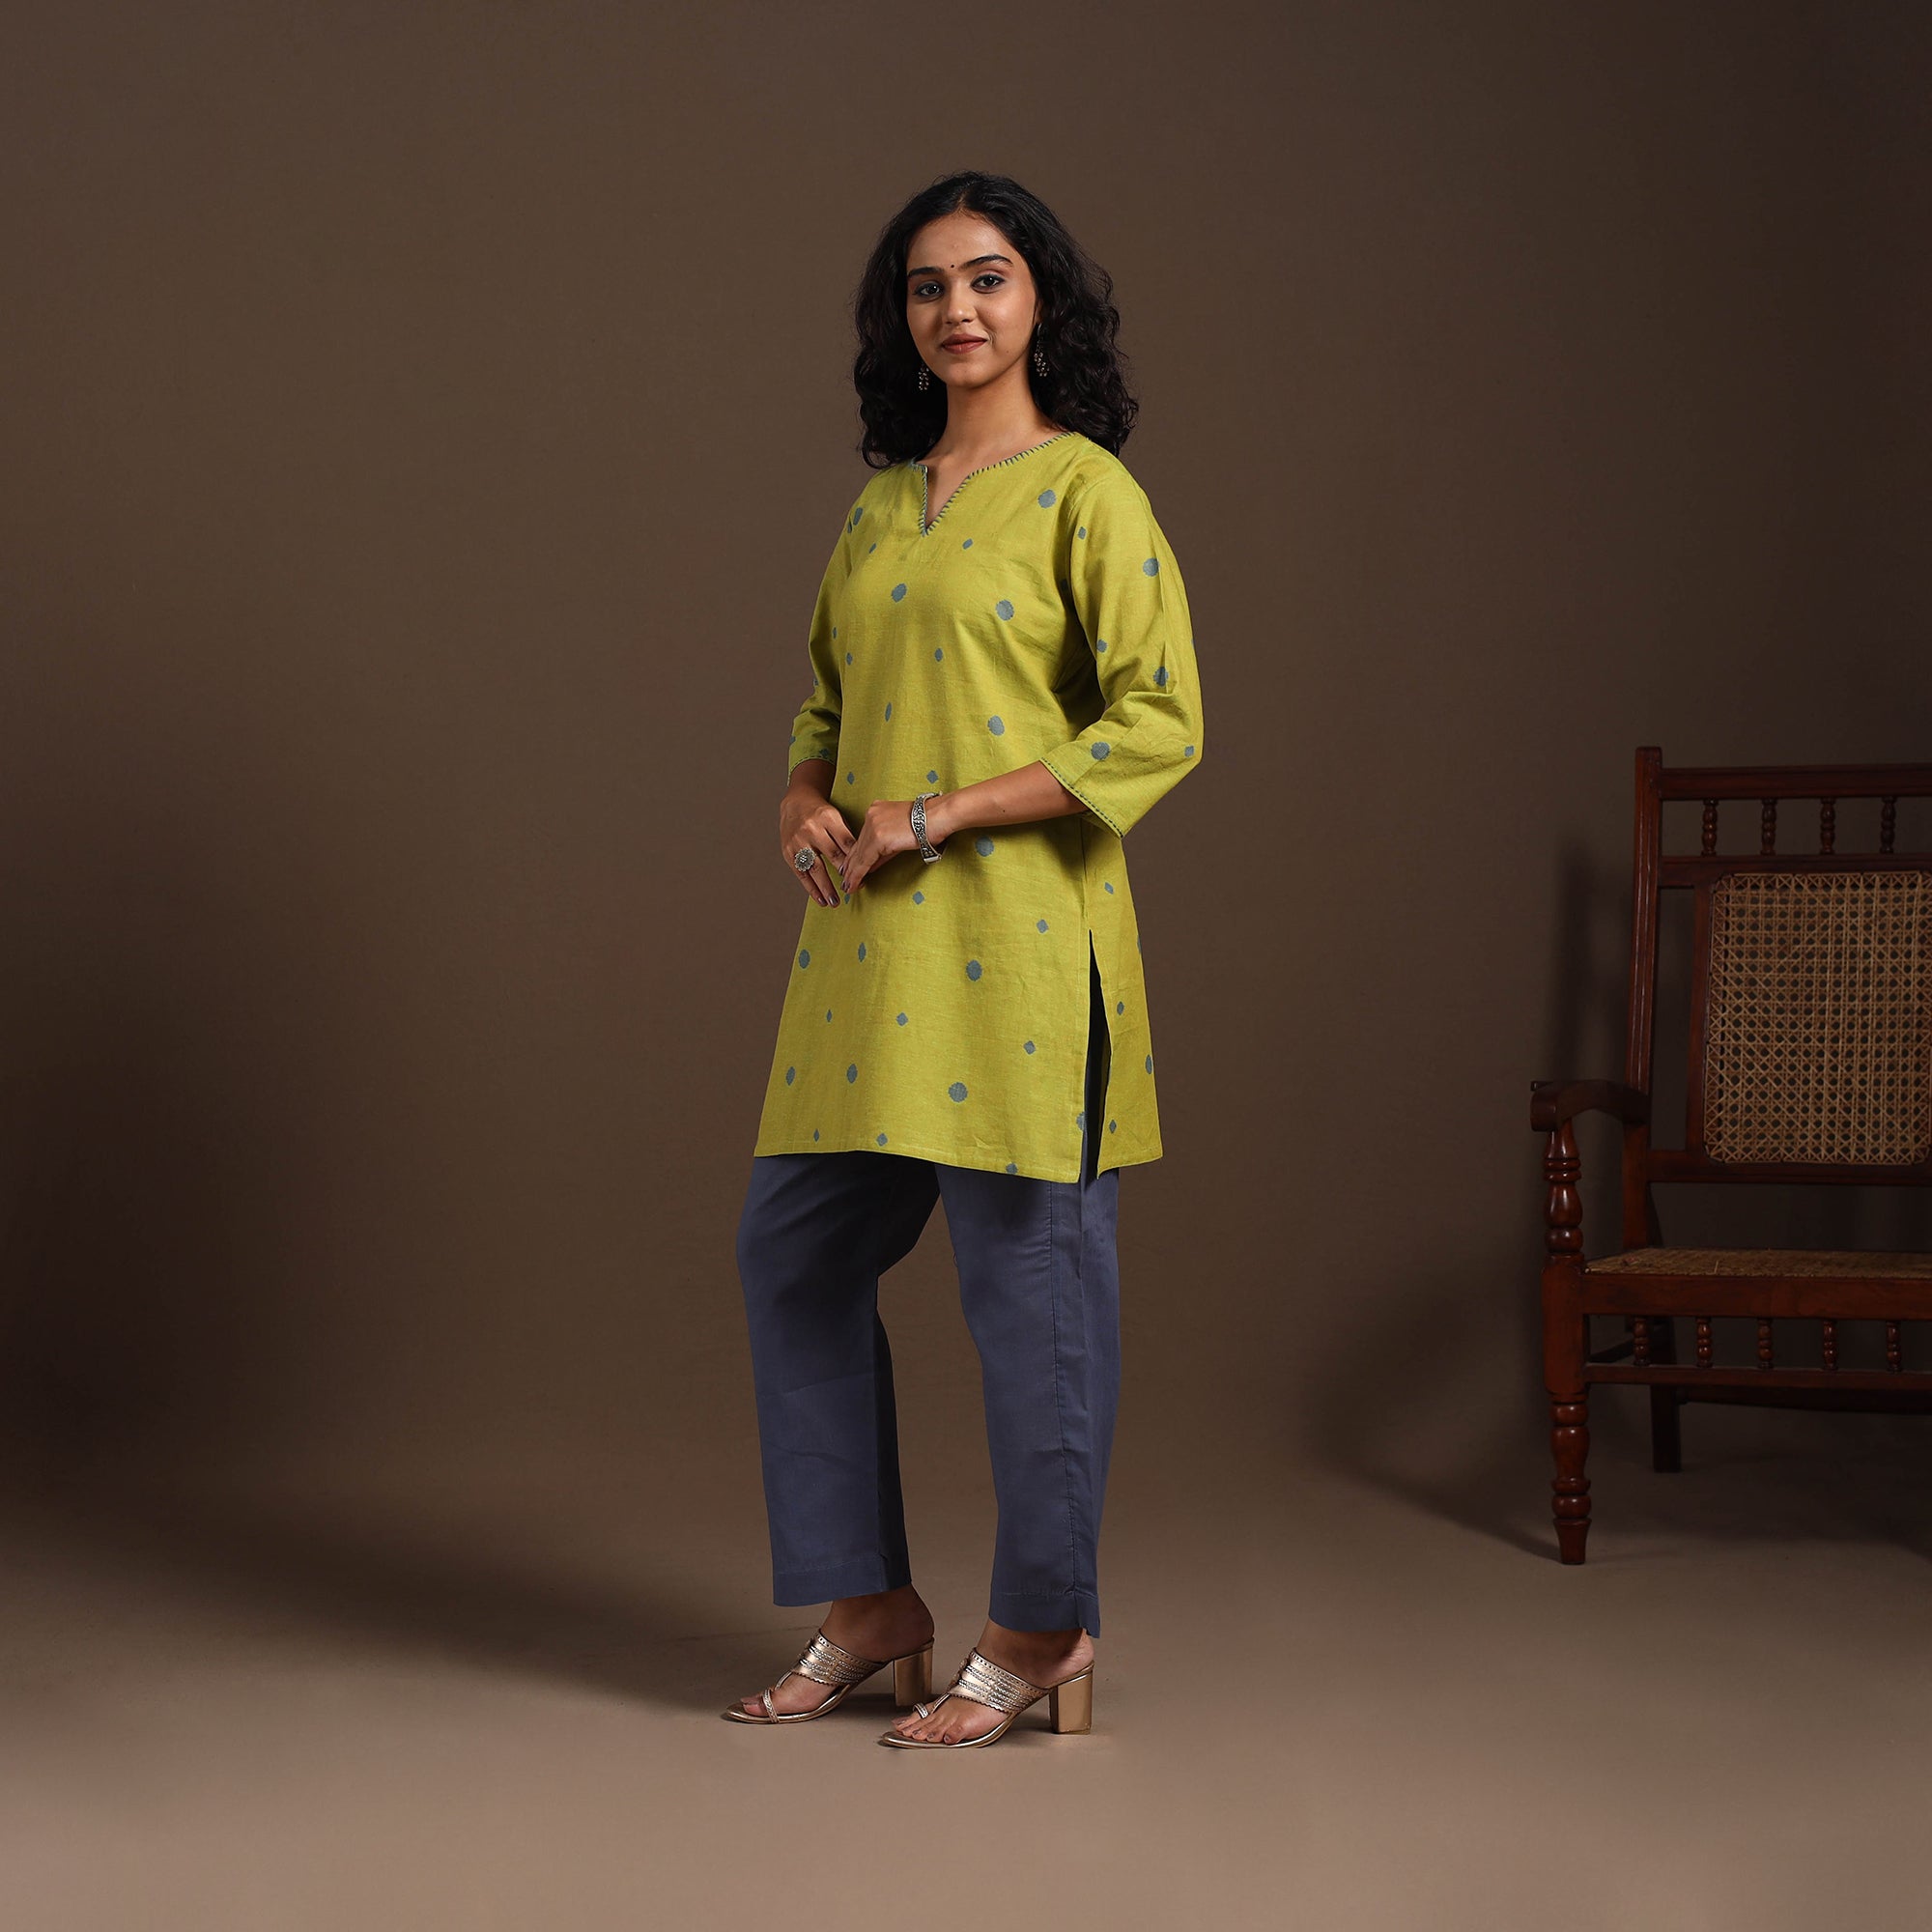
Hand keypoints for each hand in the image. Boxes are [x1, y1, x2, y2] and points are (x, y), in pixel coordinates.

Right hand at [780, 787, 854, 906]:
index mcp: (828, 818)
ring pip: (815, 867)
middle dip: (844, 874)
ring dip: (826, 887)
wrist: (796, 804)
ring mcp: (798, 841)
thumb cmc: (821, 814)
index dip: (856, 859)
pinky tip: (820, 899)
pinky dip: (811, 888)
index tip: (864, 874)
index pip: (846, 842)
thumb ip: (848, 837)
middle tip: (853, 889)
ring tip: (835, 902)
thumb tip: (863, 861)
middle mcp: (811, 829)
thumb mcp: (837, 817)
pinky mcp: (788, 852)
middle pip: (831, 855)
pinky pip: (802, 873)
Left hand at [840, 797, 936, 894]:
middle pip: (858, 846)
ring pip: (858, 855)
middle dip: (850, 865)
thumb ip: (884, 849)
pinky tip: (854, 883)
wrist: (938, 817)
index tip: (850, 867)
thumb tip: (872, 865)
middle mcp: (871, 816)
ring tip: (848, 886)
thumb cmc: (928, 824)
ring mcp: (873, 825)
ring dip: (852, 873)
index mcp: (876, 811)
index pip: (863, 838)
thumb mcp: (900, 836)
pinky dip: (858, 874)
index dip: (855, 855)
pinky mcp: (878, 837)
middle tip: (844, 880)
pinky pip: (864, 860)